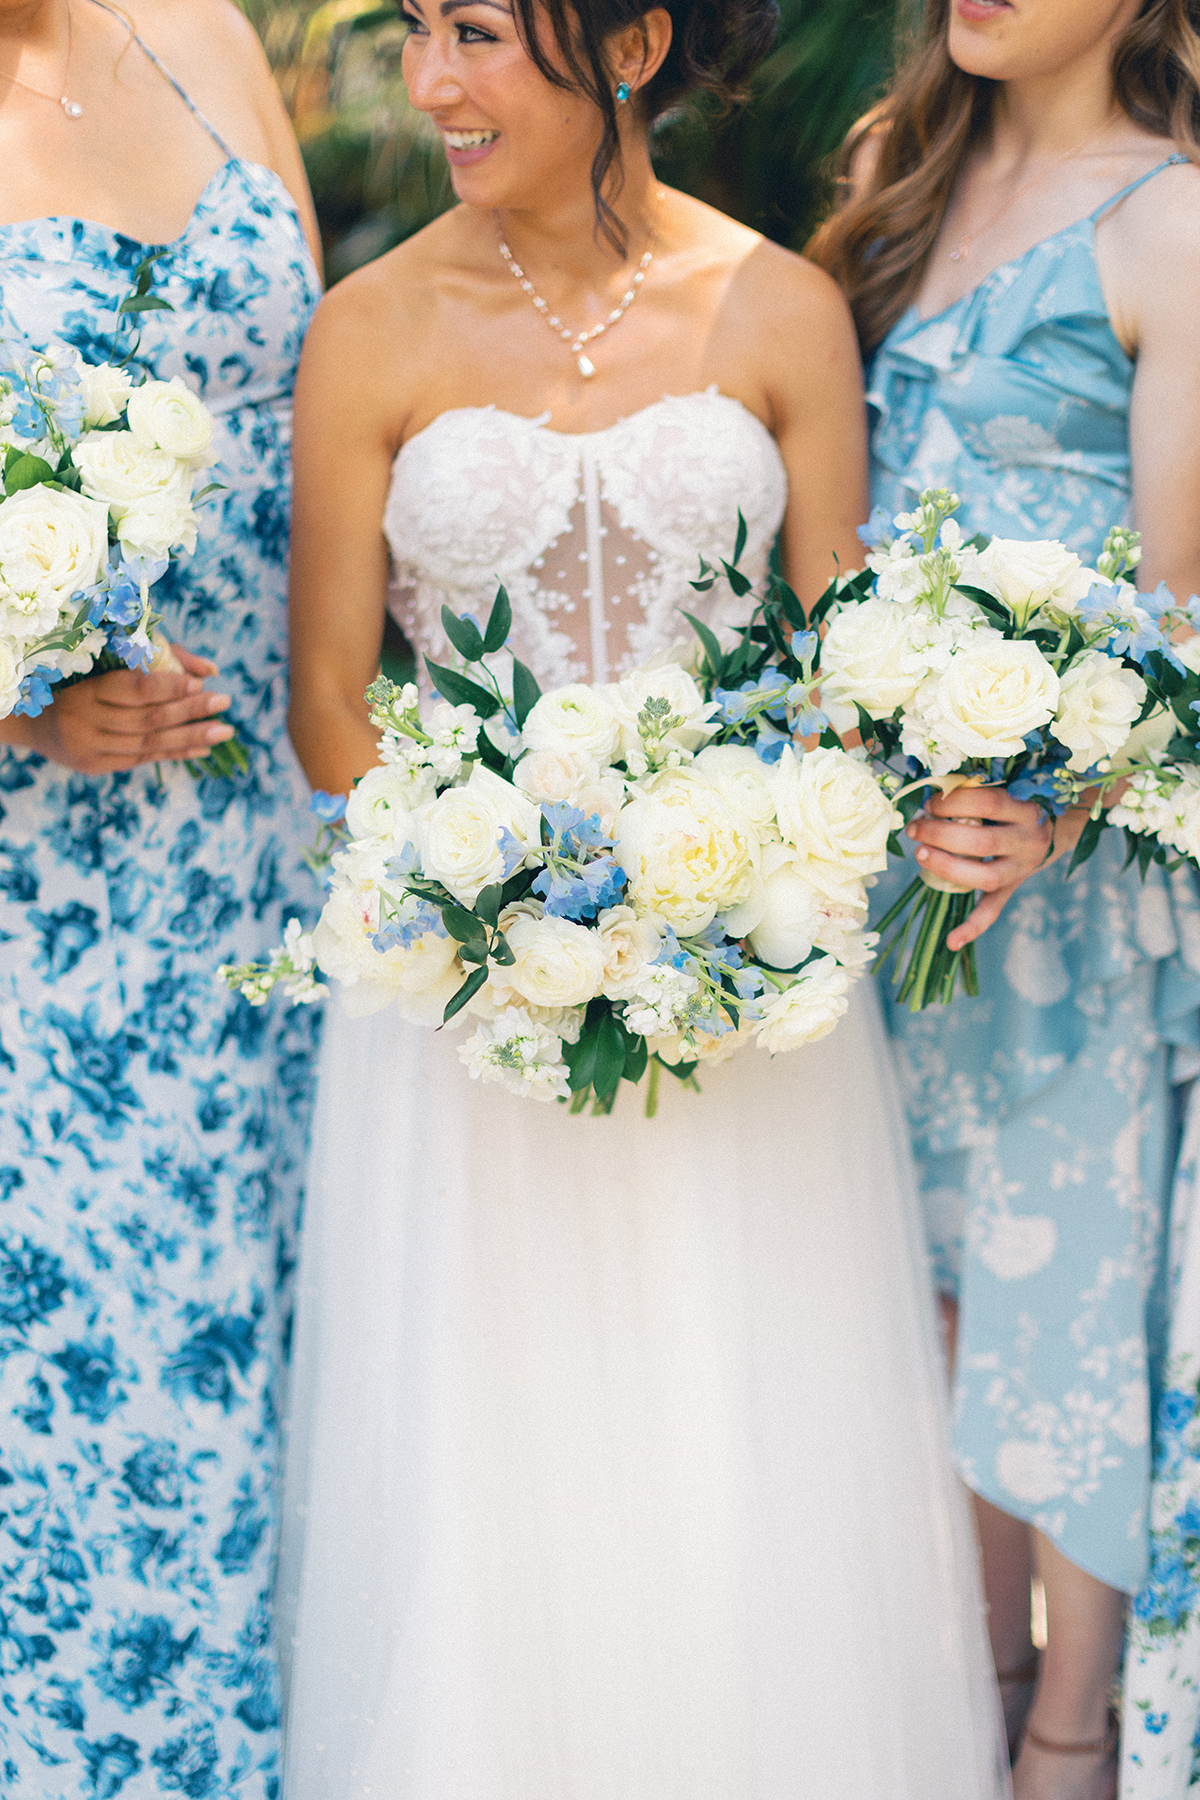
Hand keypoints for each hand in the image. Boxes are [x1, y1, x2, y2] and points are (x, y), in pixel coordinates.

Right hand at [1, 643, 234, 775]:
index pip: (135, 689)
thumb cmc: (80, 685)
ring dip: (191, 737)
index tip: (203, 684)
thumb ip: (158, 659)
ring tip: (224, 730)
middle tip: (224, 702)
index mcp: (88, 689)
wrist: (33, 722)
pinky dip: (175, 753)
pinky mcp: (95, 766)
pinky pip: (142, 759)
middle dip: (190, 711)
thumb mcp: (106, 666)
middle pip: (147, 718)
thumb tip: (209, 671)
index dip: (170, 687)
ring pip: (148, 743)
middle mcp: (86, 719)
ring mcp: (90, 747)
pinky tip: (202, 748)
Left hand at [906, 786, 1088, 951]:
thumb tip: (928, 797)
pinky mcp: (1012, 888)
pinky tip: (951, 941)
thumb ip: (975, 793)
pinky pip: (993, 910)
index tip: (929, 802)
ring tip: (920, 854)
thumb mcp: (1007, 791)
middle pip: (982, 842)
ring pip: (985, 877)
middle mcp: (1028, 841)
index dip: (955, 801)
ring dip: (947, 867)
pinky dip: (972, 927)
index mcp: (1026, 810)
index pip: (989, 802)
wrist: (1055, 829)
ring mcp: (1021, 869)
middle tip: (915, 829)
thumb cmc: (1016, 804)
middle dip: (941, 835)